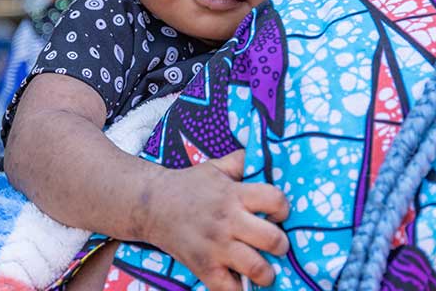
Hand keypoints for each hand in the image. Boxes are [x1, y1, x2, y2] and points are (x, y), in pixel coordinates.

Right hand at [144, 151, 289, 290]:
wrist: (152, 205)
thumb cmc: (190, 185)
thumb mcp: (217, 166)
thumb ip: (244, 161)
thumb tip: (269, 157)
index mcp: (234, 194)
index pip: (275, 200)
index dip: (283, 208)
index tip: (279, 214)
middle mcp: (228, 221)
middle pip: (272, 239)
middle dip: (281, 244)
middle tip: (276, 244)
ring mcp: (216, 248)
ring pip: (257, 268)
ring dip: (267, 272)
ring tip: (265, 268)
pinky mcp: (204, 269)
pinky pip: (230, 289)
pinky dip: (240, 289)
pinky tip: (241, 281)